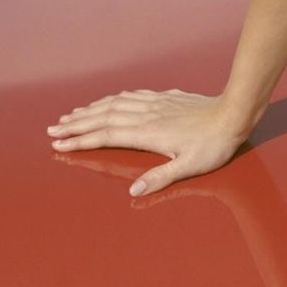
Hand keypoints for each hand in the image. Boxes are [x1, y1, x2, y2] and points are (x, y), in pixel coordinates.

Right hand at [46, 88, 262, 196]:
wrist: (233, 113)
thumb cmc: (213, 144)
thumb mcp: (189, 167)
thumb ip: (161, 178)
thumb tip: (133, 191)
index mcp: (148, 133)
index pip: (106, 136)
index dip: (81, 140)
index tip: (60, 143)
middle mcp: (147, 115)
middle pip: (104, 117)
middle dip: (77, 123)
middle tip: (53, 128)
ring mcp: (155, 104)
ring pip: (115, 104)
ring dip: (91, 109)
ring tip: (72, 114)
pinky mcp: (165, 97)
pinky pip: (132, 95)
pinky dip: (113, 98)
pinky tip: (108, 100)